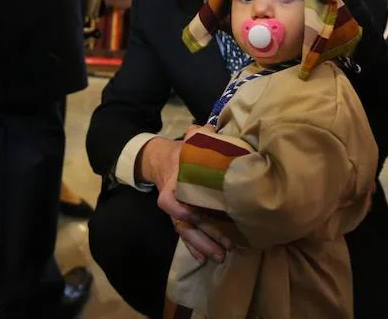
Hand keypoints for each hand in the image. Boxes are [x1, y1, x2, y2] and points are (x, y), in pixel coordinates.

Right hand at [140, 134, 231, 263]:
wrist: (163, 160)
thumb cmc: (182, 152)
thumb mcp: (190, 140)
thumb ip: (198, 134)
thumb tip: (210, 129)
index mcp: (173, 183)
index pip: (173, 202)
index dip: (183, 211)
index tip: (195, 218)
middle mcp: (173, 202)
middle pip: (185, 223)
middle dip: (203, 237)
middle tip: (224, 248)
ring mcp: (177, 212)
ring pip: (187, 232)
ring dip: (203, 246)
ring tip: (220, 257)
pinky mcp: (182, 218)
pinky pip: (187, 235)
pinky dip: (194, 247)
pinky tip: (204, 258)